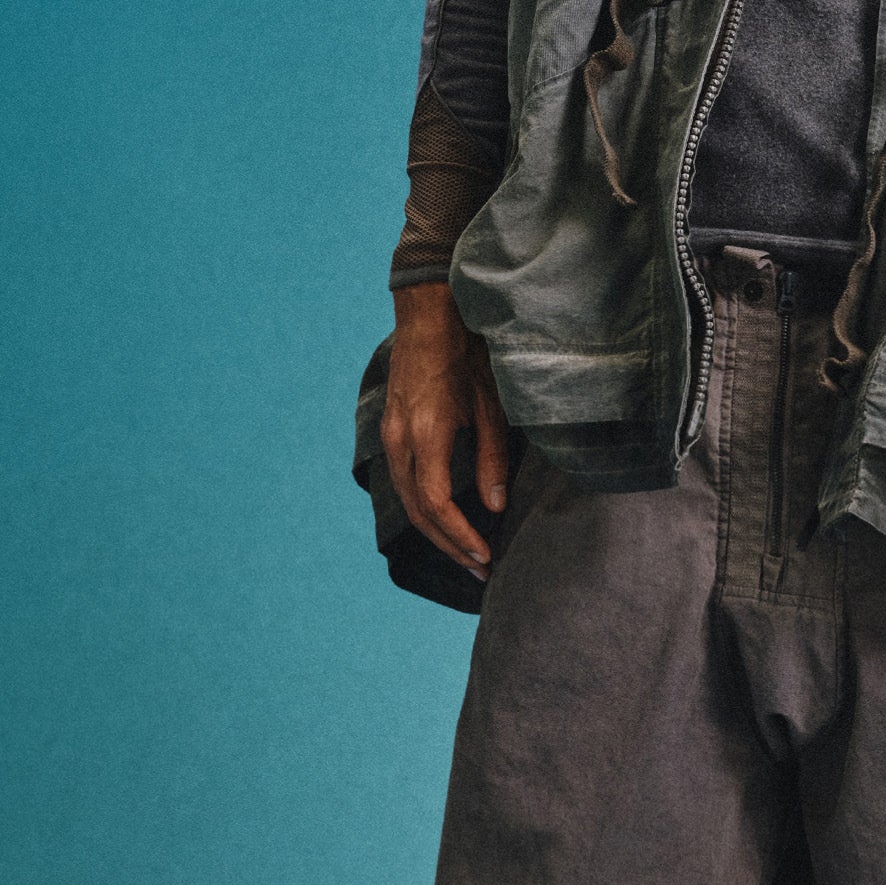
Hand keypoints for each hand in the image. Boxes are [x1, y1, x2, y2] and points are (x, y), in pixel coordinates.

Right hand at [381, 284, 510, 578]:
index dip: (460, 536)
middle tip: (480, 570)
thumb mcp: (490, 404)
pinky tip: (446, 519)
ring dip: (436, 531)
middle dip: (449, 545)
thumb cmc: (466, 353)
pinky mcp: (392, 431)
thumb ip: (492, 458)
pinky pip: (403, 482)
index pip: (437, 504)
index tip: (485, 556)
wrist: (428, 314)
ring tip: (466, 553)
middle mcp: (400, 441)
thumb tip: (495, 506)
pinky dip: (424, 508)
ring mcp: (390, 436)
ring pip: (407, 499)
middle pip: (418, 512)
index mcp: (426, 435)